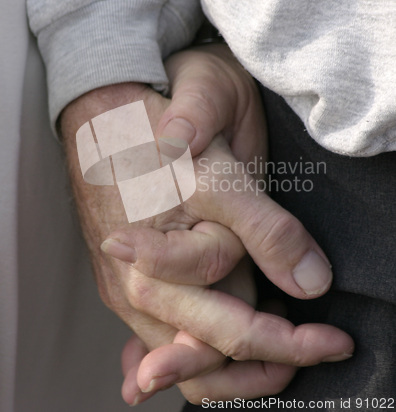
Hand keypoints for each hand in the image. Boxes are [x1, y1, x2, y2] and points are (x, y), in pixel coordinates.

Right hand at [104, 134, 351, 404]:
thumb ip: (265, 230)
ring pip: (180, 354)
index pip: (232, 328)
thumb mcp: (223, 173)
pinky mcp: (126, 279)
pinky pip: (157, 333)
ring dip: (231, 366)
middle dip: (265, 364)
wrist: (102, 115)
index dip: (291, 343)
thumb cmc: (157, 131)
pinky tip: (201, 360)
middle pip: (202, 356)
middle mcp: (134, 285)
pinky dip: (189, 354)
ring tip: (278, 352)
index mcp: (158, 263)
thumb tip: (310, 283)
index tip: (333, 343)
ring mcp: (125, 285)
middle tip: (316, 350)